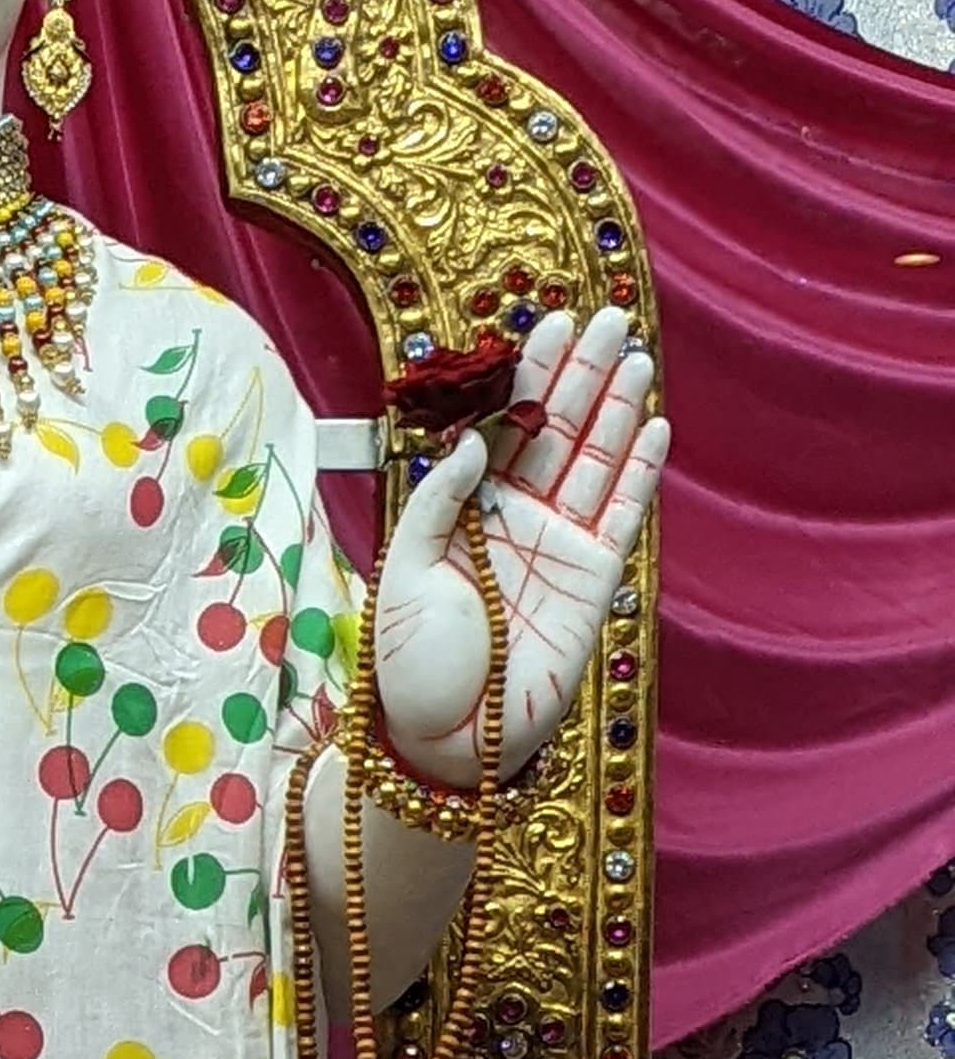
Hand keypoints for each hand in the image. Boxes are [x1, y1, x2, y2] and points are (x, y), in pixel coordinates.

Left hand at [369, 306, 668, 787]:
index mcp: (465, 512)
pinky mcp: (593, 580)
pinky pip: (623, 514)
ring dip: (617, 407)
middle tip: (609, 318)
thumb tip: (472, 440)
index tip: (546, 324)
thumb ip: (439, 500)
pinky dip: (640, 470)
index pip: (504, 430)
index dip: (527, 378)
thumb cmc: (411, 665)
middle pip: (558, 433)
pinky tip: (653, 423)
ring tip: (636, 353)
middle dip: (582, 374)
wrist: (446, 740)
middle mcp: (516, 522)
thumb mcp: (405, 569)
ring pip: (595, 462)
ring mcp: (559, 548)